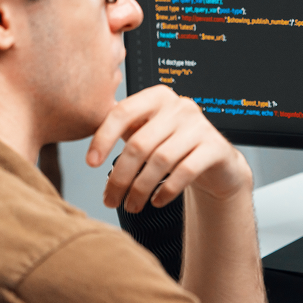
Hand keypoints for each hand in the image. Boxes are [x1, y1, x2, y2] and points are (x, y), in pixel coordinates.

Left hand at [86, 85, 251, 211]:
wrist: (217, 161)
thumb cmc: (175, 146)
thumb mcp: (148, 132)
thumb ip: (123, 130)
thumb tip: (86, 144)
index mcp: (157, 97)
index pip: (123, 112)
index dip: (103, 139)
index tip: (91, 163)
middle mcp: (180, 107)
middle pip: (139, 143)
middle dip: (120, 176)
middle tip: (110, 199)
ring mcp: (200, 126)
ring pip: (160, 160)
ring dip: (141, 188)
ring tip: (132, 205)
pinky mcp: (215, 148)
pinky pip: (185, 171)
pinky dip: (167, 190)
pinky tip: (157, 201)